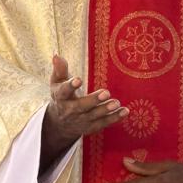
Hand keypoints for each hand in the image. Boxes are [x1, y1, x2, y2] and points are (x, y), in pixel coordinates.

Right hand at [40, 55, 127, 170]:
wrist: (60, 123)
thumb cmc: (62, 96)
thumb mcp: (57, 82)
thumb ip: (60, 69)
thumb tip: (57, 55)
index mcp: (61, 97)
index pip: (64, 91)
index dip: (70, 86)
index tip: (78, 79)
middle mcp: (70, 110)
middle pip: (81, 106)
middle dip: (93, 100)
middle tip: (106, 93)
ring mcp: (81, 120)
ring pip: (94, 116)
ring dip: (106, 110)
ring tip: (116, 103)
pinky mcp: (91, 126)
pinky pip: (103, 123)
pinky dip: (115, 118)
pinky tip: (125, 111)